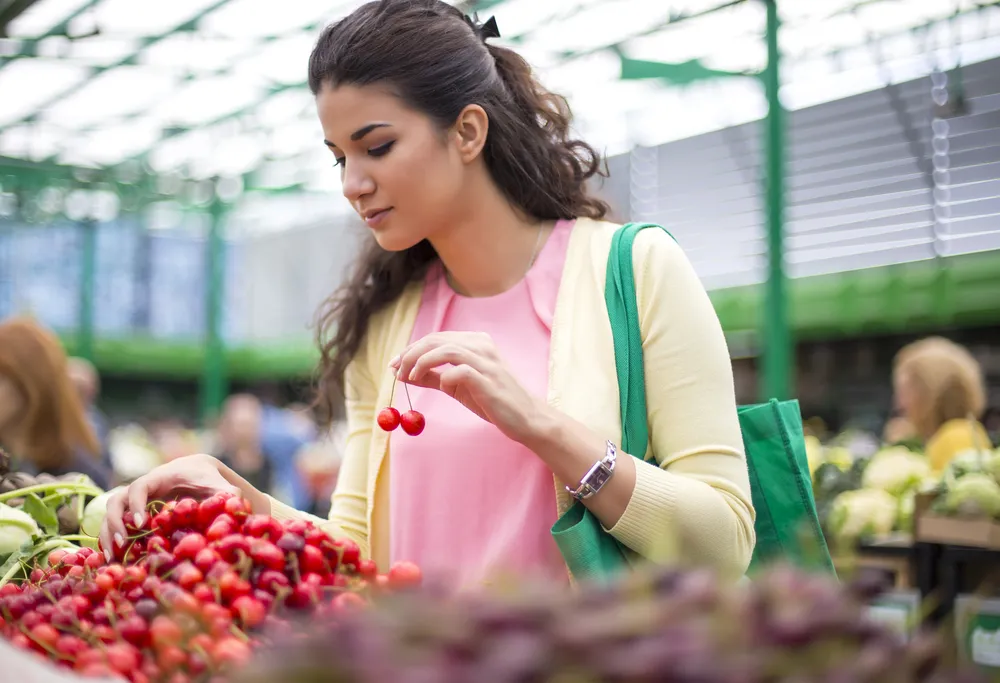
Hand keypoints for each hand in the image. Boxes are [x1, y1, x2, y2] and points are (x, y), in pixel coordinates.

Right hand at [99, 454, 242, 560]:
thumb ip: (229, 494)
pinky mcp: (134, 512)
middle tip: (121, 544)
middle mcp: (143, 488)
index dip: (137, 504)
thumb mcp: (220, 485)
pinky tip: (113, 559)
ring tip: (112, 558)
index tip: (142, 524)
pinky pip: (115, 523)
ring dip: (108, 534)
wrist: (198, 473)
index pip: (140, 487)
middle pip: (116, 500)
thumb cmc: (209, 479)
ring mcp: (135, 500)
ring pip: (111, 513)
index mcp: (161, 477)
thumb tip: (235, 508)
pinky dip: (110, 538)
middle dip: (115, 522)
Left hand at [391, 331, 540, 442]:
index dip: (410, 349)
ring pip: (445, 349)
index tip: (394, 365)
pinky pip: (459, 371)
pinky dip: (444, 377)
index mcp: (475, 342)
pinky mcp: (488, 379)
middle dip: (410, 354)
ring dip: (421, 362)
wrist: (524, 418)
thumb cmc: (491, 400)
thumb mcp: (456, 386)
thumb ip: (431, 377)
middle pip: (436, 340)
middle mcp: (481, 345)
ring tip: (411, 377)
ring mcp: (486, 361)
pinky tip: (444, 387)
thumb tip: (402, 372)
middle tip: (397, 371)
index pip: (435, 338)